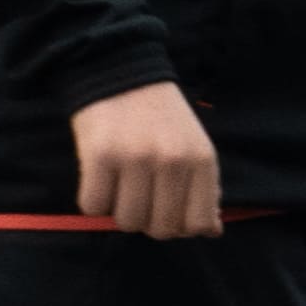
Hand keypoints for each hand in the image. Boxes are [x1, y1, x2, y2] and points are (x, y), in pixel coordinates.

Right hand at [70, 78, 226, 239]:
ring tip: (120, 188)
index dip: (180, 229)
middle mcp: (172, 161)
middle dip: (148, 223)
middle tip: (140, 200)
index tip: (167, 214)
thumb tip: (212, 231)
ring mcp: (136, 159)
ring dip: (119, 213)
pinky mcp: (99, 155)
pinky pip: (92, 206)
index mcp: (202, 160)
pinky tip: (100, 180)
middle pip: (160, 229)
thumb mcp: (195, 147)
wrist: (121, 73)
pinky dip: (93, 201)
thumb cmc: (161, 118)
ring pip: (126, 222)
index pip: (198, 223)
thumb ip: (206, 189)